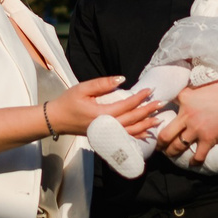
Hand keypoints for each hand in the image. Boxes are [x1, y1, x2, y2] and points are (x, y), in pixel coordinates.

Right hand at [48, 74, 162, 136]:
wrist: (56, 120)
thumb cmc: (68, 102)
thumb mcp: (82, 88)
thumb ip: (102, 84)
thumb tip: (122, 79)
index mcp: (101, 114)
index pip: (126, 105)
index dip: (139, 98)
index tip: (150, 90)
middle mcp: (106, 126)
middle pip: (132, 120)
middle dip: (147, 111)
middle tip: (161, 103)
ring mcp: (106, 134)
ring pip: (130, 132)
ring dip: (145, 125)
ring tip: (158, 119)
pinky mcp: (104, 138)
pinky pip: (124, 138)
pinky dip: (136, 136)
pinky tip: (146, 133)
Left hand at [156, 79, 217, 162]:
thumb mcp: (202, 83)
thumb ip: (190, 89)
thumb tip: (183, 87)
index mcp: (185, 99)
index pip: (166, 105)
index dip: (159, 111)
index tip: (155, 117)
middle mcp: (187, 116)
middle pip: (165, 134)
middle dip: (159, 142)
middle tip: (158, 146)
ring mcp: (197, 130)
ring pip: (177, 146)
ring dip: (172, 152)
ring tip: (170, 154)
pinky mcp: (209, 139)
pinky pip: (198, 155)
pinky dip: (194, 161)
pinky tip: (192, 162)